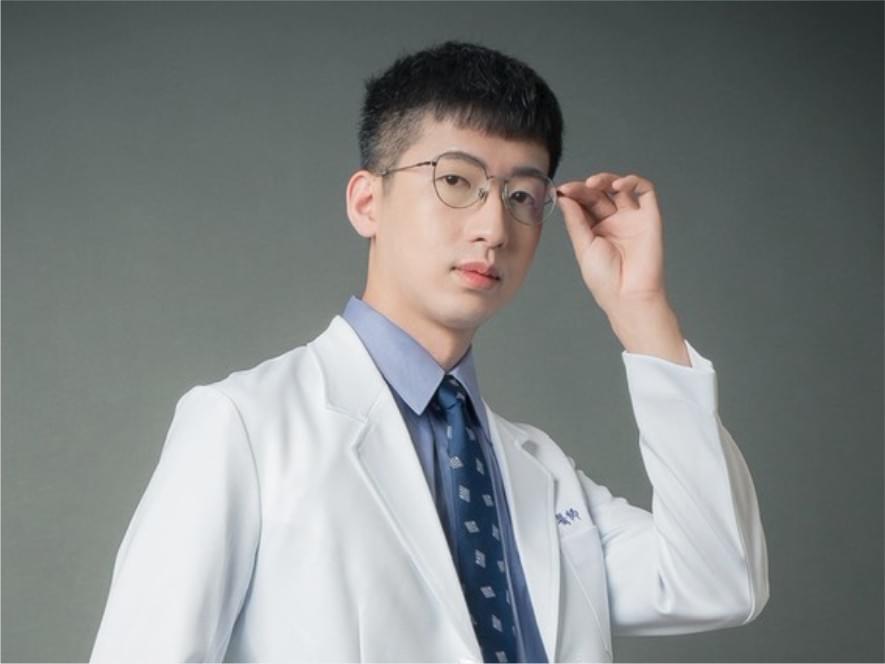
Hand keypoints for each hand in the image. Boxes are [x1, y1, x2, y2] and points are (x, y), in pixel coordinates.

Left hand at [556, 172, 665, 314]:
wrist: (628, 295)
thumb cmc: (605, 279)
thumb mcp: (583, 246)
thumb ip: (575, 220)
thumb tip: (565, 197)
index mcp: (595, 230)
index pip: (583, 204)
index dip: (573, 194)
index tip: (561, 190)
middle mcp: (613, 222)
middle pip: (598, 194)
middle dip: (584, 188)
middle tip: (572, 188)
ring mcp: (631, 218)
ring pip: (620, 188)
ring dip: (606, 180)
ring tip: (593, 183)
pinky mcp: (649, 217)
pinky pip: (645, 192)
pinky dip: (633, 182)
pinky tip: (618, 185)